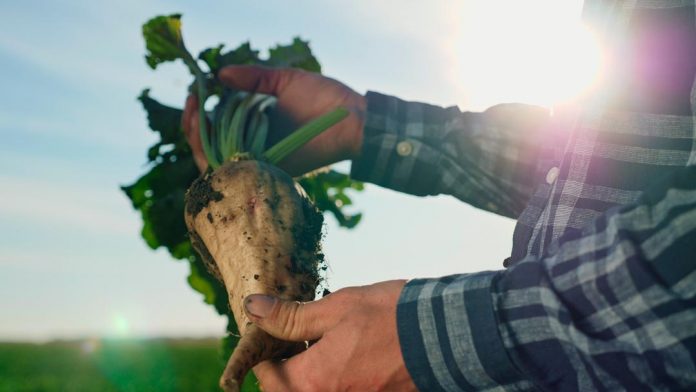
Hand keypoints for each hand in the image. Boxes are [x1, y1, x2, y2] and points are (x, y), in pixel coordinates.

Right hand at [182, 66, 365, 174]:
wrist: (351, 117)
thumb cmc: (323, 98)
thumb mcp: (282, 80)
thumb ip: (253, 78)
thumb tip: (219, 74)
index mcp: (254, 125)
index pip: (214, 127)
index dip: (197, 113)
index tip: (194, 94)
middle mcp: (253, 145)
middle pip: (208, 145)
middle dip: (191, 125)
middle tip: (192, 104)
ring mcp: (260, 160)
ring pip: (215, 160)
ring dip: (197, 140)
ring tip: (194, 117)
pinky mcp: (270, 171)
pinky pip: (236, 172)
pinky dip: (217, 158)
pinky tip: (209, 138)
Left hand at [243, 280, 417, 391]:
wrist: (448, 336)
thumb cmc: (391, 317)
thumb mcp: (336, 308)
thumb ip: (292, 316)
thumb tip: (253, 308)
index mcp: (312, 380)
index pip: (268, 377)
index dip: (267, 351)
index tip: (277, 329)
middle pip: (290, 390)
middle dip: (288, 365)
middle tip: (299, 335)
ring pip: (315, 390)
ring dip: (312, 371)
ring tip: (325, 340)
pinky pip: (341, 391)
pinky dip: (336, 376)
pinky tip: (349, 352)